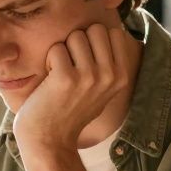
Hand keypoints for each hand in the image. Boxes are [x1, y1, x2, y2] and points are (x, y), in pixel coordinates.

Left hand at [12, 23, 135, 152]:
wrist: (50, 140)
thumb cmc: (71, 111)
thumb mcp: (102, 90)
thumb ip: (109, 63)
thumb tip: (110, 31)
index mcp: (121, 76)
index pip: (113, 33)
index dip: (95, 40)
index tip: (85, 60)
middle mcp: (110, 76)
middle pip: (95, 29)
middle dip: (79, 41)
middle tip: (70, 65)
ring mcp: (89, 77)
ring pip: (76, 36)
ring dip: (63, 50)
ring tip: (60, 73)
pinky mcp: (66, 78)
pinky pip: (56, 48)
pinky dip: (49, 60)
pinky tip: (50, 80)